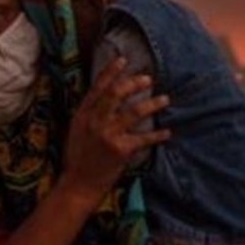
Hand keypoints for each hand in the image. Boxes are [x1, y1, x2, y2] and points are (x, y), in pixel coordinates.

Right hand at [60, 57, 170, 202]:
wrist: (78, 185)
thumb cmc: (77, 158)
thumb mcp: (76, 130)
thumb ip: (89, 113)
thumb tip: (102, 97)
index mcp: (83, 114)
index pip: (97, 87)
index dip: (111, 71)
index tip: (123, 59)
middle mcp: (94, 121)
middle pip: (116, 93)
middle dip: (134, 83)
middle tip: (148, 79)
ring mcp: (108, 134)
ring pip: (134, 112)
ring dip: (152, 104)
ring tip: (165, 99)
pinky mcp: (120, 149)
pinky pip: (143, 138)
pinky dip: (157, 135)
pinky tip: (167, 132)